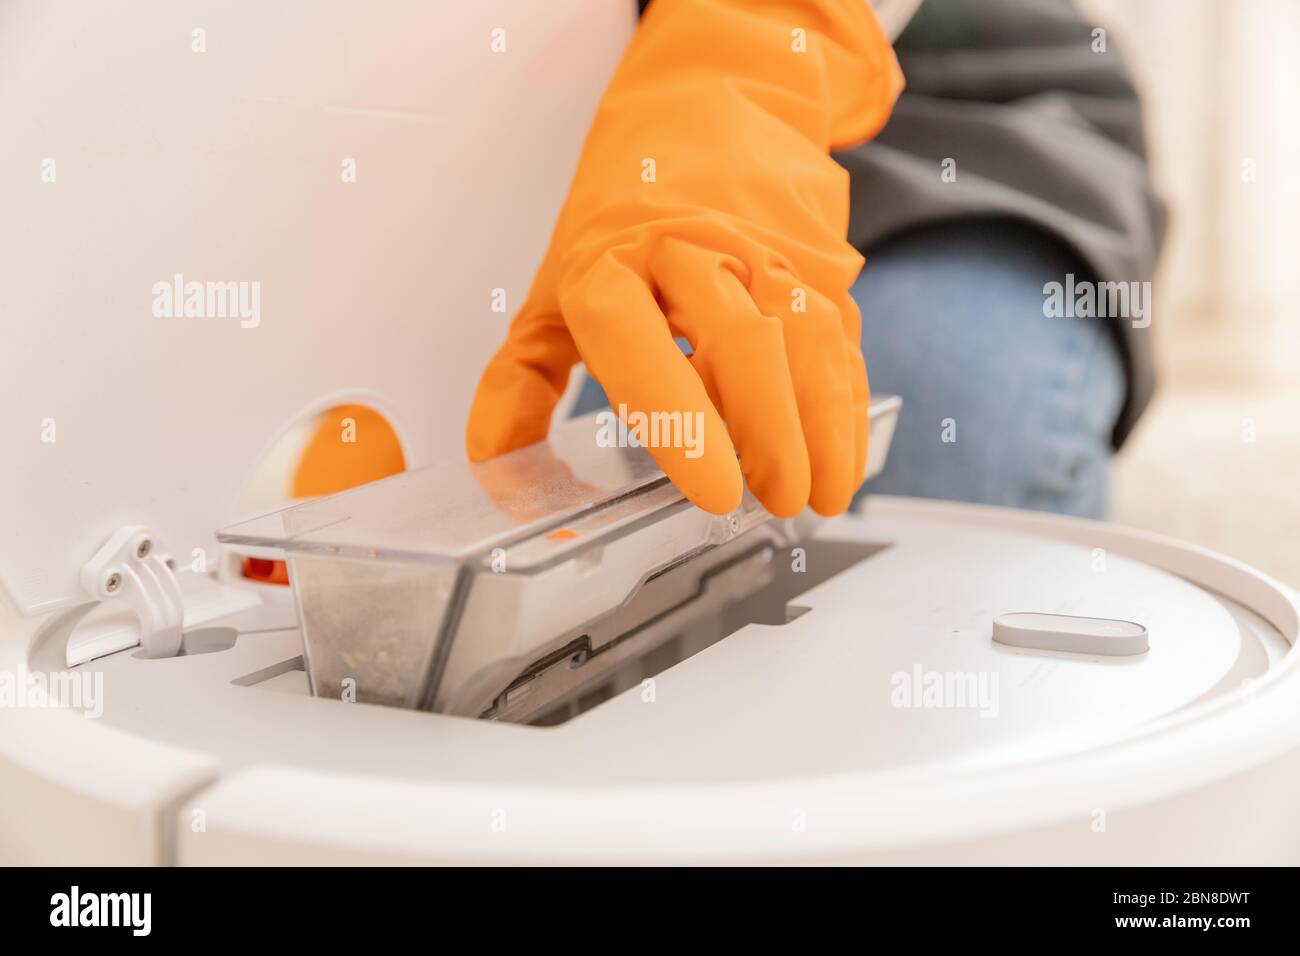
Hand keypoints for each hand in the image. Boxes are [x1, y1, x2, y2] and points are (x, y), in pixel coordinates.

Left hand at [467, 0, 901, 516]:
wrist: (710, 105)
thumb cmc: (624, 210)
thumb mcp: (559, 281)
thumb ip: (524, 374)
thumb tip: (494, 455)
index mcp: (614, 257)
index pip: (638, 341)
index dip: (679, 422)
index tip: (712, 491)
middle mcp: (693, 248)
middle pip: (740, 340)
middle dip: (768, 433)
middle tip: (773, 501)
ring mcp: (763, 252)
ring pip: (804, 339)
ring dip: (818, 427)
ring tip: (815, 498)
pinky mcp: (815, 265)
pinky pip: (840, 340)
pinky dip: (845, 409)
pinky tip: (840, 463)